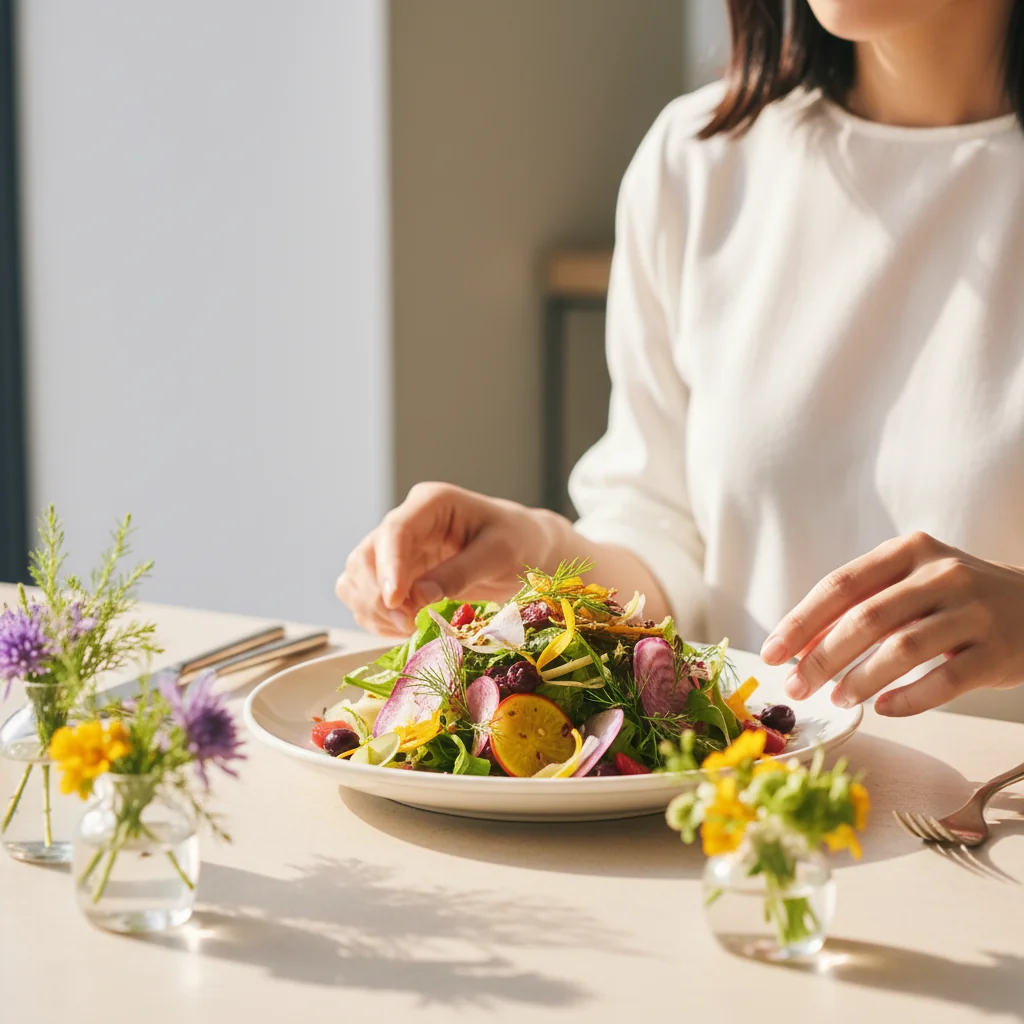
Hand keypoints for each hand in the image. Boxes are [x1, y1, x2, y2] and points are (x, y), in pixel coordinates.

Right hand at [335, 482, 566, 636]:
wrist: (526, 550)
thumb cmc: (519, 543)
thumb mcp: (500, 554)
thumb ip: (460, 572)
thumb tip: (419, 597)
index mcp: (431, 503)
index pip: (395, 531)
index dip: (389, 568)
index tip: (396, 601)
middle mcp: (406, 522)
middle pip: (365, 557)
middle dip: (380, 596)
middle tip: (411, 624)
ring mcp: (396, 550)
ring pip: (356, 578)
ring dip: (374, 610)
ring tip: (411, 628)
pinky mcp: (394, 575)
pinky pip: (364, 598)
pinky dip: (377, 619)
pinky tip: (406, 628)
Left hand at [760, 531, 1023, 715]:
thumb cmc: (955, 600)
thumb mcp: (910, 585)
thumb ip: (860, 608)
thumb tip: (799, 650)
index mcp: (908, 551)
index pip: (840, 585)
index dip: (801, 622)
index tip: (771, 653)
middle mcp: (942, 573)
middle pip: (866, 618)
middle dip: (821, 658)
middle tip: (796, 688)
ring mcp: (974, 610)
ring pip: (903, 648)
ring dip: (860, 680)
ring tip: (837, 700)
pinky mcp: (999, 651)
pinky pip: (945, 680)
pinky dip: (908, 699)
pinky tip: (883, 708)